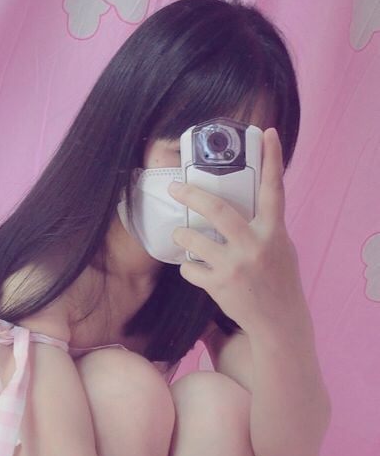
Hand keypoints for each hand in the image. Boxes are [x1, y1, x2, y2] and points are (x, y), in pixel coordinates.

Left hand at [167, 128, 307, 336]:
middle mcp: (255, 245)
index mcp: (274, 232)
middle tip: (175, 187)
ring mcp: (235, 265)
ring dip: (181, 237)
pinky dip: (188, 266)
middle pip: (218, 209)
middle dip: (192, 195)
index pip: (274, 189)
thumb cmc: (279, 281)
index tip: (267, 133)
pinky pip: (190, 268)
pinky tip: (193, 268)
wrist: (279, 322)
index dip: (271, 160)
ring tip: (180, 236)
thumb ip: (265, 227)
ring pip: (194, 240)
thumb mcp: (280, 248)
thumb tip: (249, 202)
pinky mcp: (219, 284)